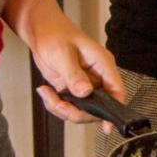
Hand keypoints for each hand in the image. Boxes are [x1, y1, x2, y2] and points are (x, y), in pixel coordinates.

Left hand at [25, 7, 126, 126]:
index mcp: (102, 64)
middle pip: (98, 108)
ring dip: (62, 109)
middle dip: (76, 112)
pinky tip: (46, 93)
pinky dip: (55, 105)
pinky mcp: (72, 88)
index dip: (115, 110)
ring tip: (48, 95)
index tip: (106, 126)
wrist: (40, 30)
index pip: (116, 90)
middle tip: (59, 104)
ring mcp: (84, 84)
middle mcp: (96, 77)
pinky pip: (68, 106)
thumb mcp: (63, 53)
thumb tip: (85, 93)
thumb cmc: (54, 33)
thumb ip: (74, 74)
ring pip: (81, 110)